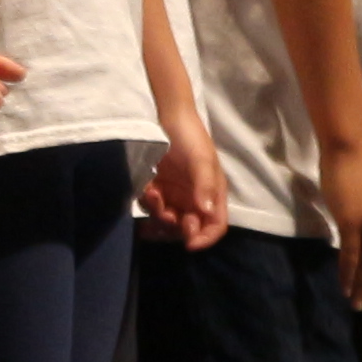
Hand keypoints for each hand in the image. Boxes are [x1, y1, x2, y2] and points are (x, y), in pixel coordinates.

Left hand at [144, 115, 231, 250]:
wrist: (167, 118)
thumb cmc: (191, 137)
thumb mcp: (201, 159)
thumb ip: (205, 185)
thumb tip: (206, 211)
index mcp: (213, 195)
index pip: (215, 226)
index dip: (205, 238)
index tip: (189, 243)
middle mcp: (195, 201)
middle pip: (188, 230)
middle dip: (176, 228)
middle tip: (166, 214)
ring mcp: (175, 197)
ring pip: (167, 223)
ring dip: (157, 216)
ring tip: (152, 194)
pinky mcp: (158, 191)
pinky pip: (150, 209)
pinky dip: (147, 205)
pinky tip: (146, 188)